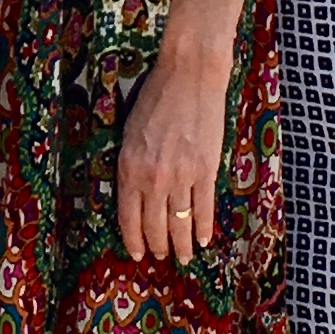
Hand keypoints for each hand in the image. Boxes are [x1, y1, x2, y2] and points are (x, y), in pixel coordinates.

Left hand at [118, 41, 226, 263]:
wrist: (188, 76)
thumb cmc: (155, 98)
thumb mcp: (129, 133)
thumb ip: (131, 166)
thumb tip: (135, 196)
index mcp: (129, 168)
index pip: (128, 217)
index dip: (133, 240)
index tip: (138, 254)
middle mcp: (153, 178)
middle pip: (154, 226)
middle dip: (158, 246)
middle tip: (161, 257)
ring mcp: (181, 176)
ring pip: (180, 222)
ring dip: (182, 244)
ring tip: (185, 257)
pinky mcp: (206, 170)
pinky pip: (204, 208)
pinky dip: (204, 227)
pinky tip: (204, 239)